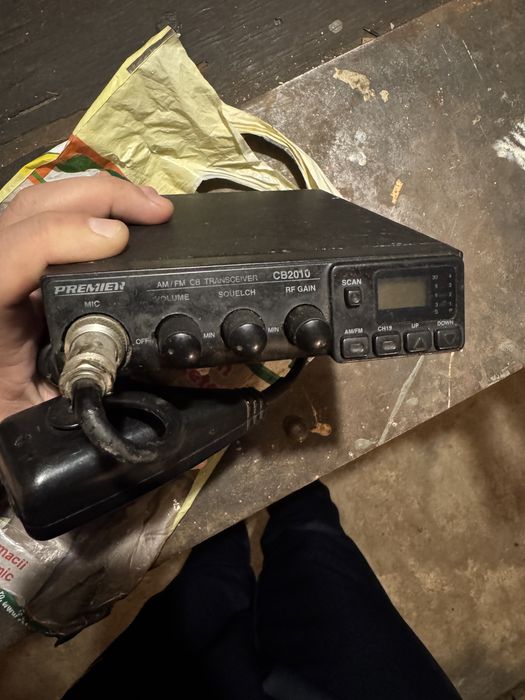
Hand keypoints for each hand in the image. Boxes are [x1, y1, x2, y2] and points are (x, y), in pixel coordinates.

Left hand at [0, 174, 172, 419]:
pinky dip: (91, 212)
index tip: (121, 240)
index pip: (12, 253)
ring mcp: (5, 266)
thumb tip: (131, 379)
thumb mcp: (30, 416)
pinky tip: (125, 220)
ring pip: (41, 203)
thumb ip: (71, 397)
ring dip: (100, 196)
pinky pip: (50, 222)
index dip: (64, 235)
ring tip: (151, 210)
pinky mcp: (20, 268)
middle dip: (101, 197)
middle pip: (32, 207)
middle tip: (159, 213)